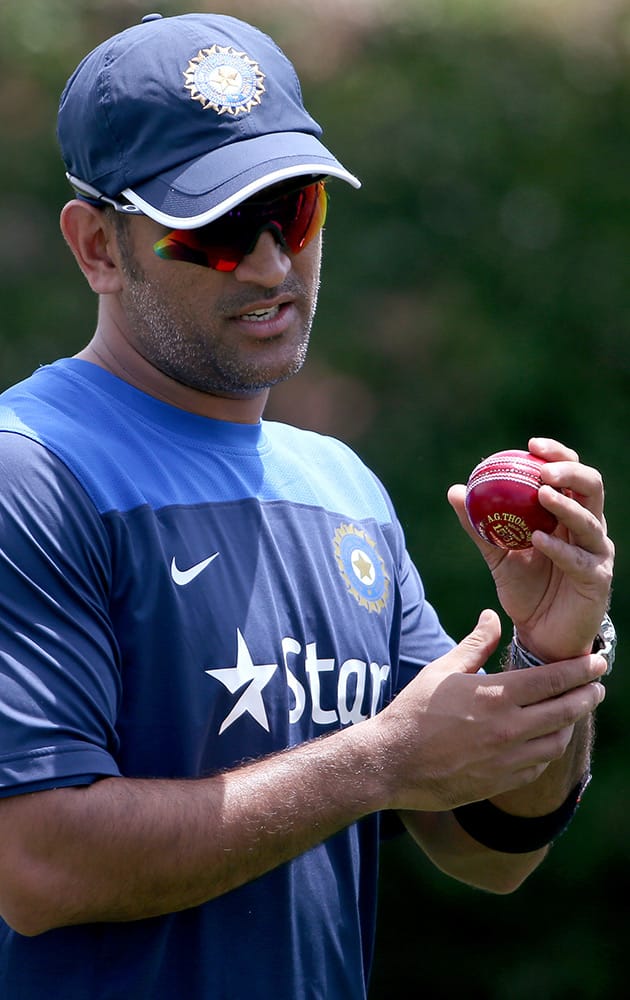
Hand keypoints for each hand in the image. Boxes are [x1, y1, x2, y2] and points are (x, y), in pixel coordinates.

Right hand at [375, 610, 605, 812]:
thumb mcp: (441, 671)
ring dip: (570, 724)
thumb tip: (492, 616)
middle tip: (598, 687)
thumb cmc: (412, 712)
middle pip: (565, 710)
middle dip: (588, 695)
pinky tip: (544, 740)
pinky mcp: (500, 782)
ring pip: (557, 742)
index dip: (580, 670)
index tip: (597, 662)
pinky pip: (538, 766)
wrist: (391, 762)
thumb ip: (474, 645)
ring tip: (573, 712)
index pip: (553, 680)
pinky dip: (548, 751)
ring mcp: (506, 759)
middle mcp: (508, 729)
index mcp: (495, 696)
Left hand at [447, 437, 613, 661]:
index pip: (571, 474)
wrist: (540, 634)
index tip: (531, 445)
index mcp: (568, 514)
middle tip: (543, 470)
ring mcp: (596, 553)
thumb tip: (455, 490)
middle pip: (592, 487)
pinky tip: (539, 539)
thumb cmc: (526, 589)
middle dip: (570, 472)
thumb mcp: (497, 554)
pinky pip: (580, 560)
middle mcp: (588, 528)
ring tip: (542, 495)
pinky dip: (560, 548)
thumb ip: (479, 525)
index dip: (557, 455)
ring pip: (590, 521)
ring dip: (566, 506)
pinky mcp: (597, 580)